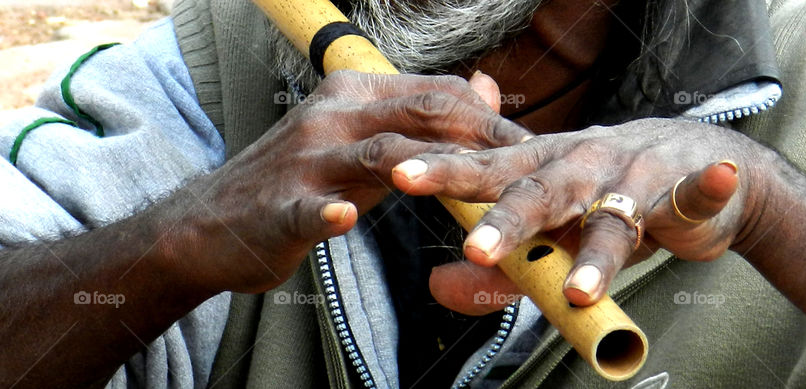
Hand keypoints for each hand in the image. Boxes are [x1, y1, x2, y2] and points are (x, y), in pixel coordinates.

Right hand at [163, 70, 531, 293]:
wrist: (211, 224)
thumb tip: (485, 86)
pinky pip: (309, 207)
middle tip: (529, 168)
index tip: (532, 149)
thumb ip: (422, 117)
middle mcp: (334, 116)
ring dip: (428, 170)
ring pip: (379, 156)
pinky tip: (343, 217)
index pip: (438, 93)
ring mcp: (305, 161)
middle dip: (482, 140)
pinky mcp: (280, 208)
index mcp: (356, 94)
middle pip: (421, 114)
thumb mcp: (364, 140)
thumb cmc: (300, 181)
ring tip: (474, 188)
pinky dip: (327, 211)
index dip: (490, 120)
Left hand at [390, 119, 773, 313]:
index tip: (400, 174)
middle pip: (540, 192)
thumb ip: (500, 264)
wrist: (699, 162)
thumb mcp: (555, 232)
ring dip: (598, 250)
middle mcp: (582, 166)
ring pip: (613, 217)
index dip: (444, 172)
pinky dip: (705, 185)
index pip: (486, 170)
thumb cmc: (610, 197)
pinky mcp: (688, 189)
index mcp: (543, 168)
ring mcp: (635, 177)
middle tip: (477, 247)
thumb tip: (438, 286)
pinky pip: (696, 190)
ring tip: (582, 286)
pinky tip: (714, 176)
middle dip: (508, 221)